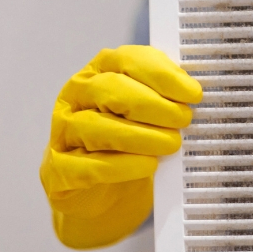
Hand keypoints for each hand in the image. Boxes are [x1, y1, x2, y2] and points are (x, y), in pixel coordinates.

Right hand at [39, 46, 202, 248]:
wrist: (102, 191)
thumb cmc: (130, 139)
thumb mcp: (147, 110)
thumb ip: (165, 94)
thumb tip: (195, 91)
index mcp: (99, 70)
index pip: (129, 60)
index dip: (163, 75)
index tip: (193, 93)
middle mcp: (76, 95)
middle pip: (112, 90)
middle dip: (154, 105)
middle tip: (184, 120)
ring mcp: (62, 131)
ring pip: (98, 127)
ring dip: (141, 136)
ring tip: (171, 144)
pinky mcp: (58, 170)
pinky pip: (89, 166)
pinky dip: (122, 166)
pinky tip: (147, 166)